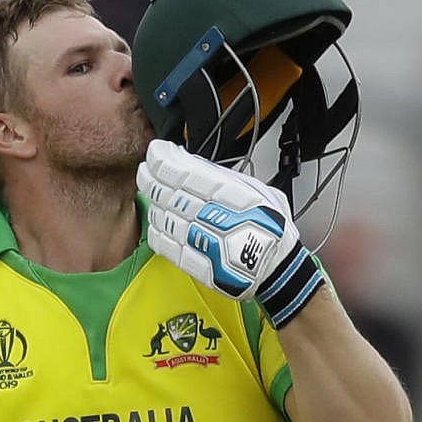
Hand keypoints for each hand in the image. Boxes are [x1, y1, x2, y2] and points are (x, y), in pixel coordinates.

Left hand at [137, 140, 322, 326]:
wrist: (277, 268)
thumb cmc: (270, 229)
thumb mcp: (256, 190)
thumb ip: (224, 179)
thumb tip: (192, 164)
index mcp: (234, 197)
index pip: (188, 174)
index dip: (166, 162)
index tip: (155, 152)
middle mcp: (216, 219)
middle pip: (171, 194)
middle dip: (153, 179)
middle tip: (144, 170)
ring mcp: (205, 243)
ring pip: (166, 217)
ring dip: (153, 202)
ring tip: (149, 191)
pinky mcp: (197, 264)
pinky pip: (167, 245)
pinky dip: (157, 230)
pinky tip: (155, 219)